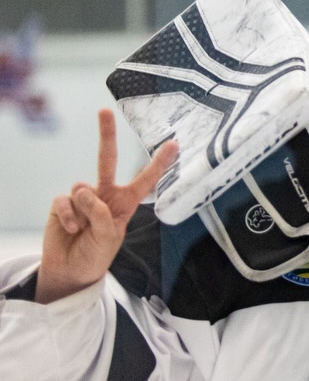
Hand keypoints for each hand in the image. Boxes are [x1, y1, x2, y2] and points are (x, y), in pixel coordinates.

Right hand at [35, 111, 177, 303]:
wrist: (71, 270)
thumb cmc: (96, 254)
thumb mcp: (109, 237)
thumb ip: (101, 214)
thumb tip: (85, 192)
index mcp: (125, 203)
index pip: (145, 180)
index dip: (159, 163)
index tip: (174, 144)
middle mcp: (105, 195)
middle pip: (106, 159)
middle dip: (106, 134)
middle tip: (104, 111)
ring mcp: (83, 197)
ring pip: (83, 188)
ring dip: (84, 212)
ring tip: (84, 229)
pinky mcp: (63, 203)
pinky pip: (65, 201)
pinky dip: (68, 217)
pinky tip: (71, 230)